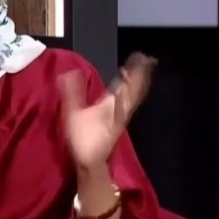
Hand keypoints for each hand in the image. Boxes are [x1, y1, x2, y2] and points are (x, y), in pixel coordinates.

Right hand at [59, 52, 156, 168]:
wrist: (91, 163)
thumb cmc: (82, 138)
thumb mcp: (73, 113)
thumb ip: (72, 92)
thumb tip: (71, 71)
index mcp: (113, 103)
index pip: (127, 82)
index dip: (134, 70)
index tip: (140, 56)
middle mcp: (123, 108)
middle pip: (136, 88)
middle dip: (141, 73)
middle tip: (146, 59)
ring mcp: (123, 116)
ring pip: (135, 96)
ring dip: (139, 82)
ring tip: (141, 70)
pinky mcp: (120, 123)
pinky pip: (132, 102)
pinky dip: (134, 92)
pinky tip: (128, 90)